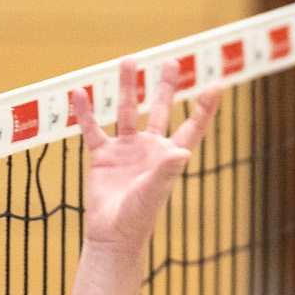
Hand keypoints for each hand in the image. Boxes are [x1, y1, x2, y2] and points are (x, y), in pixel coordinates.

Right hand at [71, 56, 219, 251]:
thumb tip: (183, 153)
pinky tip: (80, 93)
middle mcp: (150, 148)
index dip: (204, 108)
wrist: (112, 234)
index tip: (215, 85)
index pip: (192, 127)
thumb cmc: (139, 217)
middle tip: (172, 60)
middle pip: (160, 109)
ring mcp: (126, 149)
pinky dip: (86, 112)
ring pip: (126, 111)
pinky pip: (93, 129)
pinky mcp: (102, 155)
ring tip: (128, 61)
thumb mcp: (155, 191)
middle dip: (166, 86)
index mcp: (169, 156)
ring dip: (127, 87)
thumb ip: (166, 170)